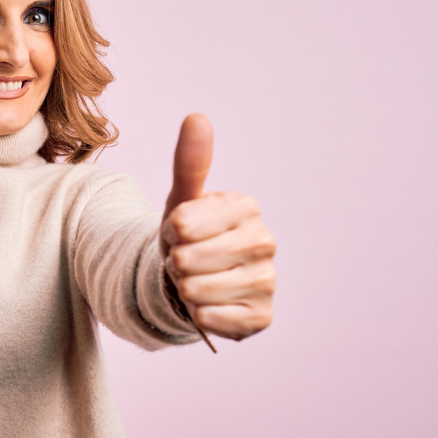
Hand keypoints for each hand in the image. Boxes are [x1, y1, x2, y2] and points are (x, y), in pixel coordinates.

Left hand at [159, 114, 275, 341]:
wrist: (195, 278)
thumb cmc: (190, 235)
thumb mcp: (182, 199)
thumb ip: (189, 162)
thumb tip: (196, 118)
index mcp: (246, 207)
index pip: (182, 224)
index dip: (170, 232)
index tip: (180, 232)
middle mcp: (265, 242)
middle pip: (188, 260)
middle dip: (175, 263)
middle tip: (186, 260)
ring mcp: (267, 281)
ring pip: (197, 291)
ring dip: (184, 290)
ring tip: (195, 280)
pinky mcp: (261, 316)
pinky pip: (210, 320)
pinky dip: (198, 315)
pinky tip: (208, 304)